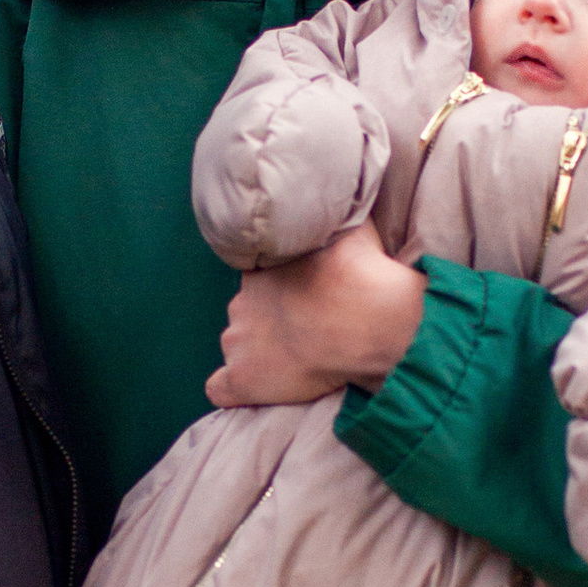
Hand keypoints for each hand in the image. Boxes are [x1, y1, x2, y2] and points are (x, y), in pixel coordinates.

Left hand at [205, 228, 427, 407]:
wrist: (369, 324)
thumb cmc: (363, 275)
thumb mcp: (352, 229)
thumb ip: (338, 216)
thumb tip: (342, 197)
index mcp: (262, 269)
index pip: (260, 278)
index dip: (284, 291)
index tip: (307, 299)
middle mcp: (241, 302)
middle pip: (248, 311)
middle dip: (271, 319)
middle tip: (308, 329)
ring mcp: (238, 342)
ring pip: (239, 344)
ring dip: (259, 351)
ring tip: (296, 360)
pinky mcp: (242, 379)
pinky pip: (219, 388)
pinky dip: (233, 389)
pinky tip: (254, 388)